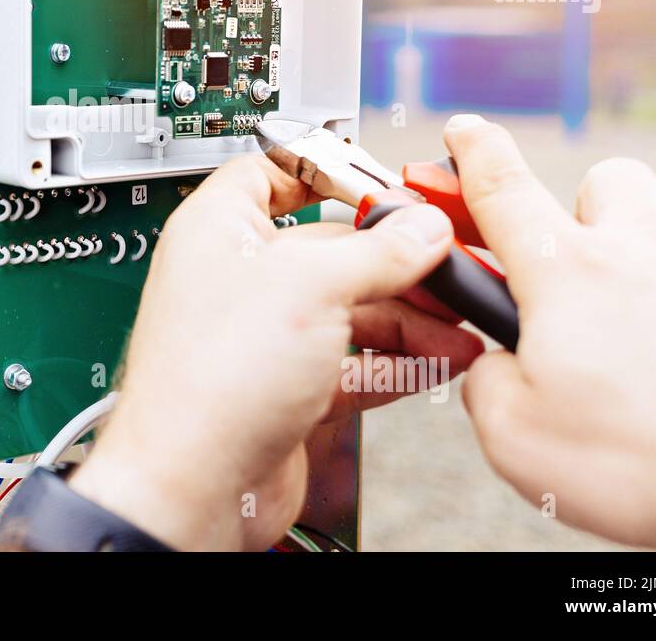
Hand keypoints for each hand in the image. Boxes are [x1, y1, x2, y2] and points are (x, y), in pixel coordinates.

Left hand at [70, 153, 483, 550]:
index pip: (271, 172)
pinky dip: (395, 360)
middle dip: (395, 259)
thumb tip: (421, 228)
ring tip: (460, 327)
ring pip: (348, 309)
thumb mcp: (310, 287)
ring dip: (408, 317)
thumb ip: (377, 251)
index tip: (382, 184)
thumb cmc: (211, 379)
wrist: (194, 485)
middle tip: (449, 266)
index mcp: (220, 229)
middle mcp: (238, 278)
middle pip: (330, 247)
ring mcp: (262, 336)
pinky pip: (352, 363)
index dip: (328, 171)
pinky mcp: (286, 388)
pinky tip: (438, 361)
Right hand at [446, 114, 655, 548]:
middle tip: (590, 278)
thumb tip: (497, 361)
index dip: (475, 151)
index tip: (465, 130)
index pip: (502, 187)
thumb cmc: (644, 468)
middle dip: (590, 218)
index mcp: (566, 274)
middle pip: (604, 185)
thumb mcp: (514, 436)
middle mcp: (641, 245)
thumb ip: (483, 380)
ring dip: (655, 262)